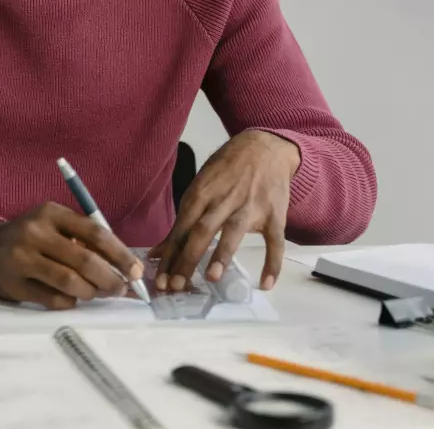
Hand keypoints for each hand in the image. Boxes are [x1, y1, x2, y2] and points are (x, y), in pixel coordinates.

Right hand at [0, 202, 144, 309]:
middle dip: (110, 279)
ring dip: (91, 292)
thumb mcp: (53, 225)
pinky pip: (54, 299)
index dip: (120, 254)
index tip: (136, 271)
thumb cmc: (31, 238)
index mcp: (51, 213)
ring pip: (70, 282)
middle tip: (121, 289)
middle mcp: (35, 233)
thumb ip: (83, 240)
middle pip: (84, 260)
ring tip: (96, 293)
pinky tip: (71, 297)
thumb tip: (124, 267)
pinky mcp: (14, 285)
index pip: (95, 233)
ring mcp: (22, 259)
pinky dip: (70, 302)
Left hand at [150, 130, 299, 293]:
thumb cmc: (226, 170)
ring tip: (212, 278)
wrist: (265, 147)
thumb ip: (182, 221)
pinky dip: (272, 263)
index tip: (158, 280)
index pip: (181, 228)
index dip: (169, 255)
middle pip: (201, 231)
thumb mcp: (200, 187)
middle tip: (176, 286)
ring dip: (221, 254)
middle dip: (187, 259)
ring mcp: (250, 207)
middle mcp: (223, 200)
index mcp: (201, 194)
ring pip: (233, 232)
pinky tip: (266, 284)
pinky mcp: (274, 214)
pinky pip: (274, 241)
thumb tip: (158, 252)